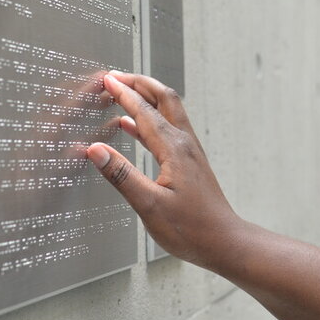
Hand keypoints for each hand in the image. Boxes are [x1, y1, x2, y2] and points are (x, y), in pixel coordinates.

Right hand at [85, 71, 239, 269]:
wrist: (224, 242)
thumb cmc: (191, 229)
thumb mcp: (149, 205)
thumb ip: (122, 176)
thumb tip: (95, 150)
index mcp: (174, 149)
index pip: (144, 111)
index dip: (123, 92)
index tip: (106, 80)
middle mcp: (184, 144)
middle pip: (163, 98)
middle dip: (139, 83)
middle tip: (115, 77)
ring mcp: (189, 151)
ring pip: (168, 111)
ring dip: (145, 98)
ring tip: (122, 93)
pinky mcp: (189, 162)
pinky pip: (166, 130)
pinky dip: (147, 121)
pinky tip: (131, 128)